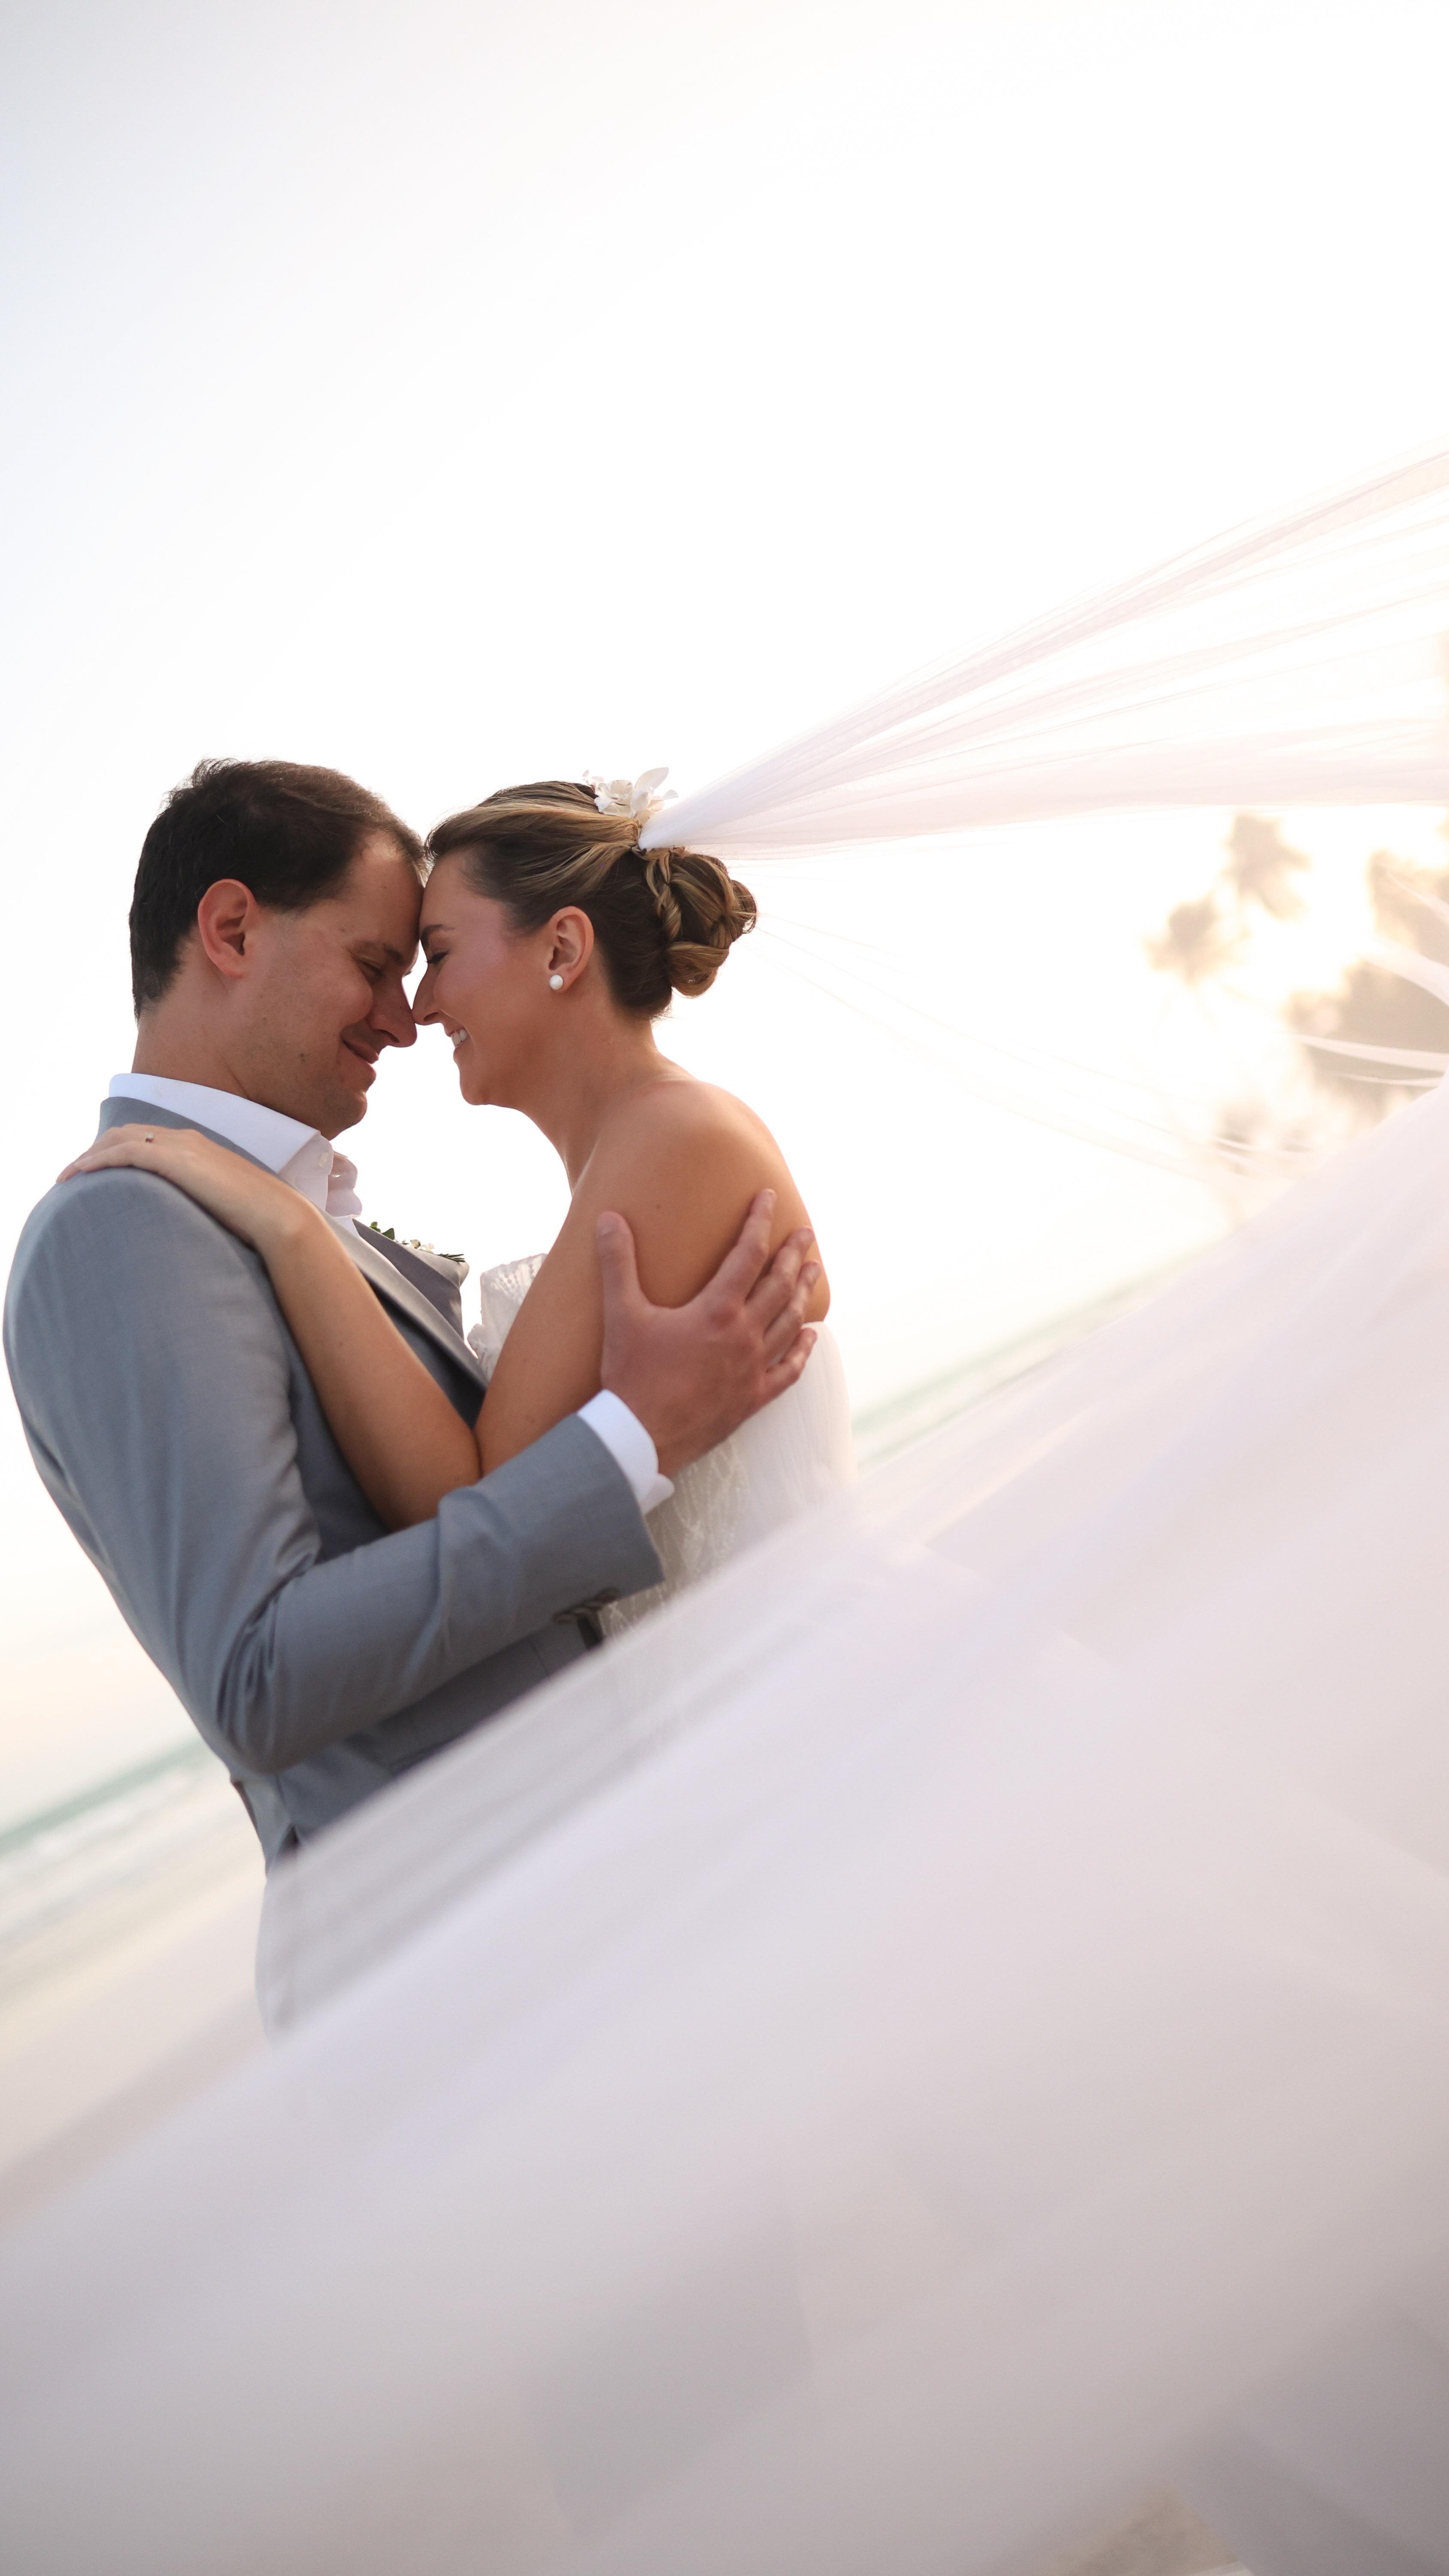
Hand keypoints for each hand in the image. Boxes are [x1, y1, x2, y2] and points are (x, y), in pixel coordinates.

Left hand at [58, 1125, 314, 1254]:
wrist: (276, 1216)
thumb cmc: (257, 1218)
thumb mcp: (223, 1203)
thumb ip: (203, 1201)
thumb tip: (191, 1221)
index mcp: (198, 1147)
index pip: (146, 1137)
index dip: (116, 1148)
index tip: (97, 1169)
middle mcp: (185, 1139)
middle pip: (126, 1132)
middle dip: (96, 1148)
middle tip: (74, 1172)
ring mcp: (179, 1146)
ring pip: (119, 1138)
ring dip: (89, 1154)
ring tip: (67, 1175)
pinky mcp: (173, 1160)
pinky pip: (124, 1152)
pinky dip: (99, 1159)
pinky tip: (80, 1173)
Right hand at [595, 1189, 819, 1477]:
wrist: (642, 1437)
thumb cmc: (631, 1375)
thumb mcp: (620, 1314)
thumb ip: (618, 1263)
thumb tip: (609, 1219)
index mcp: (717, 1310)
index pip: (748, 1254)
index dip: (759, 1222)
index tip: (768, 1198)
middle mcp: (744, 1336)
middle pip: (779, 1285)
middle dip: (793, 1255)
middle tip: (806, 1234)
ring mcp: (753, 1369)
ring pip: (790, 1322)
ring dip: (803, 1293)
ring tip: (813, 1271)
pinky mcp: (753, 1398)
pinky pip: (789, 1370)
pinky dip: (803, 1350)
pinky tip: (812, 1337)